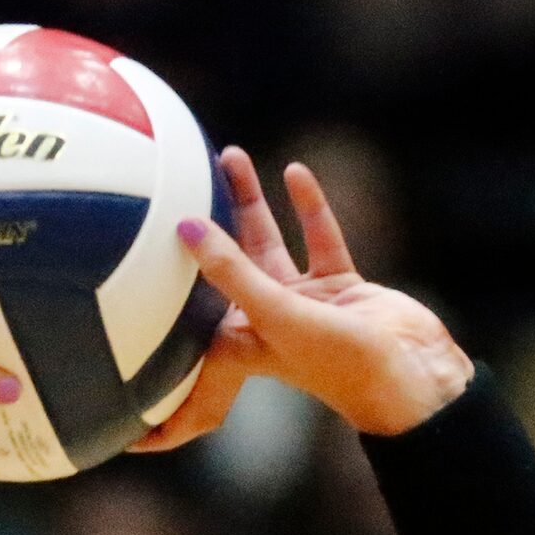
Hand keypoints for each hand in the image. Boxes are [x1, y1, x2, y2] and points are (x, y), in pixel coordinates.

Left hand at [133, 148, 472, 449]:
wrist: (411, 376)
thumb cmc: (339, 363)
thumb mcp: (276, 314)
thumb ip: (232, 271)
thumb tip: (185, 227)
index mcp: (241, 343)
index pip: (185, 328)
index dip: (154, 316)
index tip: (122, 285)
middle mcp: (266, 322)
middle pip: (223, 264)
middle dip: (204, 225)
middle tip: (180, 178)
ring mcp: (304, 303)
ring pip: (268, 243)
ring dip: (251, 203)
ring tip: (230, 157)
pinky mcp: (341, 286)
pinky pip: (318, 238)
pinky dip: (308, 207)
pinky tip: (294, 172)